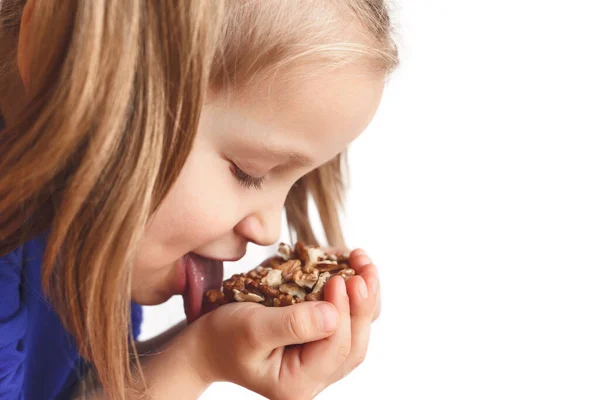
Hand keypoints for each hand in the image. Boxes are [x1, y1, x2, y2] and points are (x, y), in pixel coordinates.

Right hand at [178, 248, 379, 399]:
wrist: (208, 341)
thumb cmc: (222, 335)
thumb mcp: (251, 328)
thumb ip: (292, 324)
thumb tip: (334, 314)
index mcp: (297, 382)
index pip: (335, 347)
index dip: (343, 310)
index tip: (339, 277)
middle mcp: (314, 376)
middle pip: (354, 342)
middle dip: (363, 302)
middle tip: (363, 268)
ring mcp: (319, 360)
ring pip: (356, 331)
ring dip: (365, 296)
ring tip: (363, 262)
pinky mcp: (318, 341)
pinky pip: (344, 319)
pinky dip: (351, 294)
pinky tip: (351, 267)